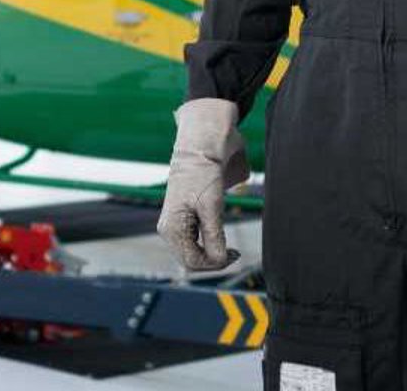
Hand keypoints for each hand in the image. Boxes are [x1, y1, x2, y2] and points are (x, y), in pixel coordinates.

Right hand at [155, 98, 249, 271]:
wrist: (203, 143)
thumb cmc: (204, 171)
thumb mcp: (212, 206)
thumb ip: (214, 237)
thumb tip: (220, 261)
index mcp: (172, 228)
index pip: (192, 262)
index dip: (215, 264)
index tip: (235, 254)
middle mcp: (171, 228)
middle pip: (191, 260)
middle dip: (213, 261)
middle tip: (236, 253)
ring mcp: (177, 222)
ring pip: (194, 252)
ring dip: (211, 254)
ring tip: (231, 250)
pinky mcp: (186, 215)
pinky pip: (197, 240)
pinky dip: (210, 244)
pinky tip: (222, 239)